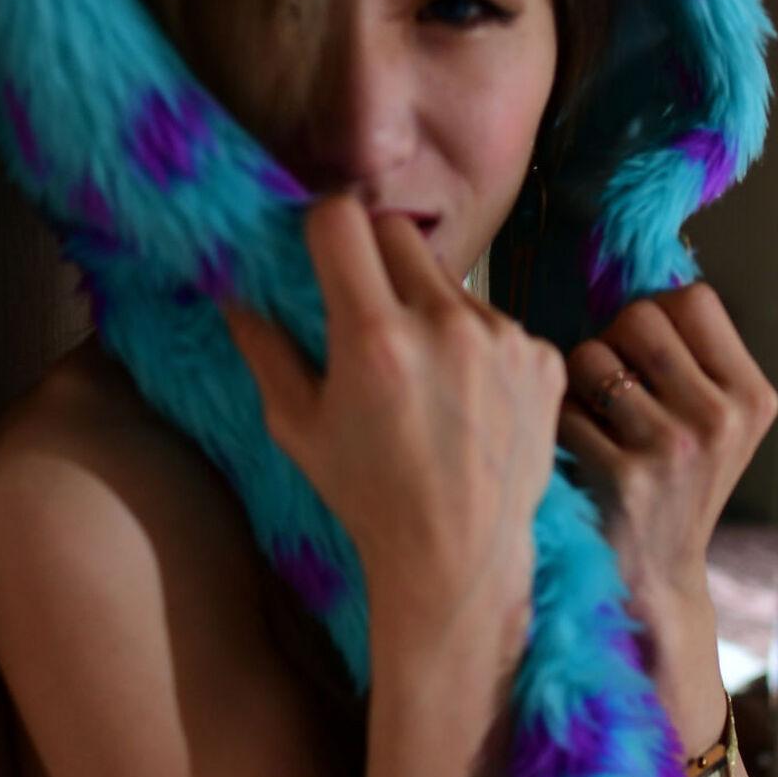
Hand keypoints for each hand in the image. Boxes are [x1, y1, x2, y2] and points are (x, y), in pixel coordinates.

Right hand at [220, 197, 566, 636]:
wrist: (458, 557)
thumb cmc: (366, 496)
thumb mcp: (297, 426)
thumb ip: (264, 348)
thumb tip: (234, 291)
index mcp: (374, 338)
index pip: (341, 219)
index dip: (323, 229)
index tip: (321, 255)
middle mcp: (444, 325)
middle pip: (398, 233)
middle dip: (374, 258)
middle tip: (367, 310)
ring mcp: (504, 338)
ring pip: (450, 281)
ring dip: (428, 308)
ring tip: (423, 377)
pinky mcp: (543, 358)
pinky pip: (496, 321)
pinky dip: (477, 346)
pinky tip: (467, 400)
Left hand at [554, 280, 777, 661]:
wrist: (651, 583)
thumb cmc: (668, 488)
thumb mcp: (712, 424)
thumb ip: (690, 357)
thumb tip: (633, 263)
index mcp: (753, 396)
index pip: (693, 298)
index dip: (655, 318)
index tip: (647, 360)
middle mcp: (724, 418)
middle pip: (639, 316)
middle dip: (611, 344)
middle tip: (610, 392)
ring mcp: (676, 449)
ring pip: (592, 356)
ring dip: (577, 385)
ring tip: (594, 426)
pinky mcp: (624, 478)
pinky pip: (562, 408)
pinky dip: (556, 425)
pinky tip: (573, 458)